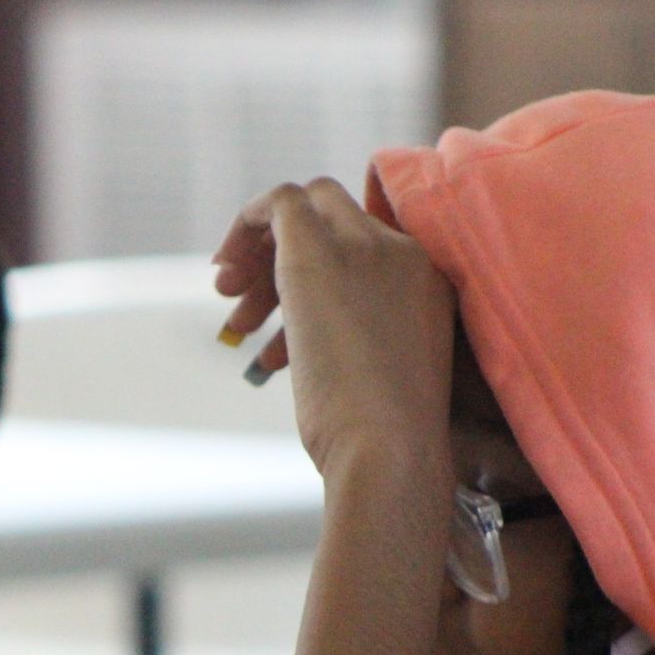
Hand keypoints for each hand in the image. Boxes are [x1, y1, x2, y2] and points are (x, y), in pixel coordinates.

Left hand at [213, 178, 456, 482]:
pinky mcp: (317, 252)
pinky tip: (225, 268)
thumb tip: (299, 346)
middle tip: (243, 308)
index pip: (367, 244)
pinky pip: (279, 203)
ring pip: (305, 211)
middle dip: (282, 256)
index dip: (323, 268)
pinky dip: (247, 226)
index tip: (284, 313)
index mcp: (429, 280)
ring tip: (234, 323)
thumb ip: (355, 341)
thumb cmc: (382, 442)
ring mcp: (364, 247)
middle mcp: (403, 252)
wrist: (391, 451)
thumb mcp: (380, 378)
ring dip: (257, 264)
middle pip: (334, 216)